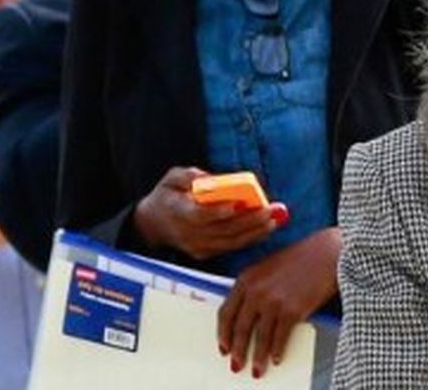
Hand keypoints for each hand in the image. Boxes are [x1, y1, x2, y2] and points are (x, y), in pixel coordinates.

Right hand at [133, 167, 279, 259]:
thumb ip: (187, 176)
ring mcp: (198, 246)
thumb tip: (209, 179)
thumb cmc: (166, 196)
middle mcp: (189, 233)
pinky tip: (265, 229)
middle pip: (223, 230)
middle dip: (250, 221)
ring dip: (255, 232)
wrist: (153, 225)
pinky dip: (249, 239)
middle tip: (271, 210)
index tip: (239, 203)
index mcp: (179, 212)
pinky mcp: (205, 253)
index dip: (220, 211)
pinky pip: (230, 247)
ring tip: (274, 220)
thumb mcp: (170, 178)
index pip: (201, 215)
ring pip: (230, 242)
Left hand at [218, 227, 340, 378]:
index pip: (225, 312)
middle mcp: (255, 291)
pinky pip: (280, 338)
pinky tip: (277, 359)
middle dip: (237, 350)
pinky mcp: (291, 311)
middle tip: (235, 365)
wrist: (325, 254)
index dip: (223, 333)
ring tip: (257, 370)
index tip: (223, 346)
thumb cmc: (299, 260)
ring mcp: (272, 301)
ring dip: (257, 357)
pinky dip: (277, 351)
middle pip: (240, 328)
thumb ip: (253, 289)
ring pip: (259, 337)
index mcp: (246, 279)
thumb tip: (247, 318)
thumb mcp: (266, 269)